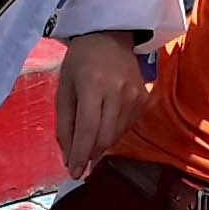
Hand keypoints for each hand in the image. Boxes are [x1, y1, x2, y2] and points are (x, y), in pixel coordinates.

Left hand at [53, 30, 149, 178]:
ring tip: (88, 143)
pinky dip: (113, 133)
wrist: (110, 36)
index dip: (80, 155)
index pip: (87, 129)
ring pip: (117, 136)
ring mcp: (135, 95)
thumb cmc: (80, 62)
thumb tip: (69, 157)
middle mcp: (118, 91)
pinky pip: (127, 127)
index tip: (74, 172)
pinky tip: (104, 124)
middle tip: (78, 163)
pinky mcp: (144, 98)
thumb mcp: (63, 89)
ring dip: (100, 145)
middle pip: (104, 137)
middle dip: (90, 154)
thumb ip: (64, 124)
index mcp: (93, 85)